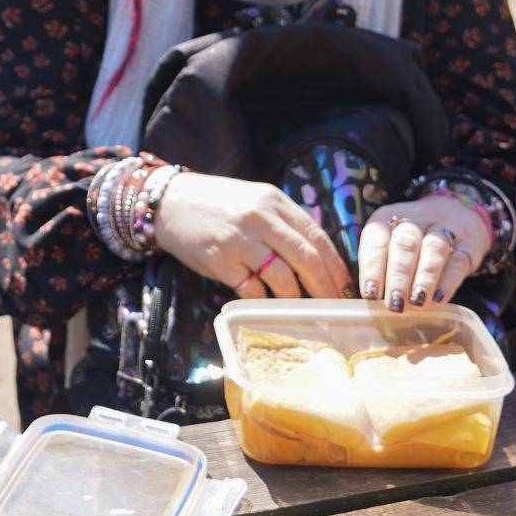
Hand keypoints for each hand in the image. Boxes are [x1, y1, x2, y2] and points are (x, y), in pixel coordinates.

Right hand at [154, 172, 352, 299]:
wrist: (168, 203)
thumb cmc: (216, 204)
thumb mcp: (254, 201)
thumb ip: (283, 223)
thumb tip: (317, 259)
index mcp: (274, 202)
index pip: (317, 236)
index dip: (337, 266)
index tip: (347, 288)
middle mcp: (260, 218)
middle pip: (307, 259)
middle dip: (326, 288)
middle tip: (335, 308)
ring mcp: (240, 240)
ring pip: (283, 277)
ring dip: (297, 300)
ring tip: (304, 313)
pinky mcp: (220, 260)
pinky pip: (251, 289)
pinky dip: (263, 302)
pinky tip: (268, 307)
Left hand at [359, 196, 491, 311]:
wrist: (456, 214)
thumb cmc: (411, 239)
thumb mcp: (390, 242)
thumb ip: (381, 266)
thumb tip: (374, 299)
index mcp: (387, 217)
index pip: (376, 238)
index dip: (372, 267)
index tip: (370, 294)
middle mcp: (414, 220)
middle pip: (405, 244)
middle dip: (398, 276)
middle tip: (395, 303)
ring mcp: (443, 230)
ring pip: (433, 249)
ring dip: (424, 278)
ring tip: (417, 302)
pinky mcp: (466, 247)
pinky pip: (458, 262)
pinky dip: (448, 282)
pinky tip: (439, 299)